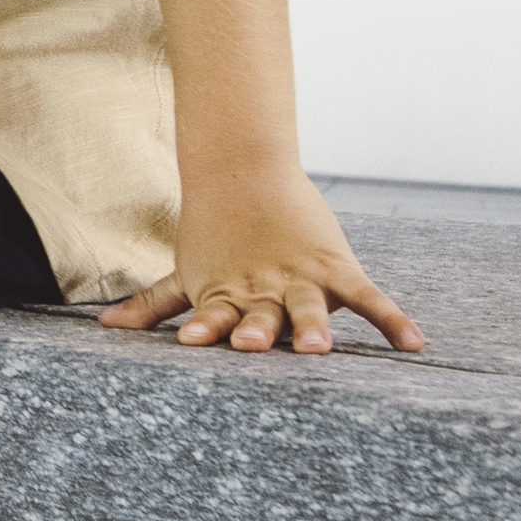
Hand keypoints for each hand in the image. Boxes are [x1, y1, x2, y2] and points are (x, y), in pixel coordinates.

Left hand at [99, 172, 425, 354]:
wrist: (246, 172)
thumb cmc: (215, 236)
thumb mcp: (187, 275)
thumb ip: (153, 305)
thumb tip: (106, 330)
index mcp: (227, 296)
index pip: (214, 317)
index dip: (203, 328)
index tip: (190, 343)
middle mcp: (264, 292)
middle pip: (260, 316)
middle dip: (255, 332)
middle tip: (249, 346)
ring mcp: (301, 279)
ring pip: (308, 307)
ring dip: (310, 327)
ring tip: (316, 348)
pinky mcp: (335, 268)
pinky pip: (368, 297)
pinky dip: (391, 319)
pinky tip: (414, 345)